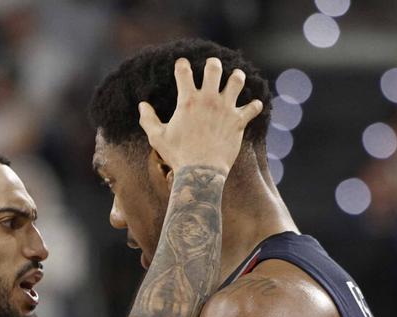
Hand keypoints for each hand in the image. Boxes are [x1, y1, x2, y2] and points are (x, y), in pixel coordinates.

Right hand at [138, 57, 263, 174]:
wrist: (200, 173)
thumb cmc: (178, 156)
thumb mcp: (157, 138)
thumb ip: (148, 119)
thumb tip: (142, 105)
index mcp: (187, 101)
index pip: (184, 71)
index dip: (182, 64)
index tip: (182, 65)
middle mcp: (208, 100)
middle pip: (214, 68)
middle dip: (212, 64)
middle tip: (212, 67)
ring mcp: (225, 109)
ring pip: (237, 81)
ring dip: (237, 77)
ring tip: (235, 78)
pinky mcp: (238, 122)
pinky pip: (253, 108)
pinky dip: (254, 106)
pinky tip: (253, 106)